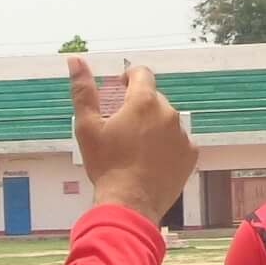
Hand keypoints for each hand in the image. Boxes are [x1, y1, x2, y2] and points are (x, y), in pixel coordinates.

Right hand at [69, 57, 197, 224]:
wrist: (129, 204)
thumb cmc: (106, 165)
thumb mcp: (87, 127)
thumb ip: (83, 90)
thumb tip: (75, 60)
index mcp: (143, 101)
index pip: (142, 74)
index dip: (129, 77)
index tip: (120, 88)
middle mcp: (168, 113)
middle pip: (154, 99)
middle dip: (139, 107)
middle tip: (122, 129)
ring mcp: (182, 134)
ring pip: (166, 121)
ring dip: (153, 127)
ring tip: (136, 149)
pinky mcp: (190, 154)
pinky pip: (178, 142)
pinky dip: (167, 146)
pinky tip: (151, 161)